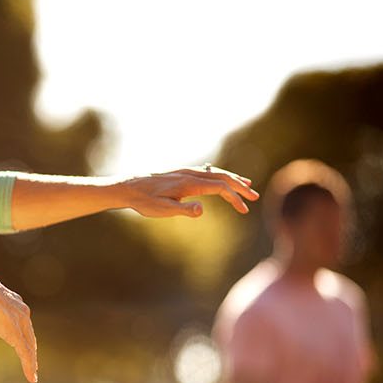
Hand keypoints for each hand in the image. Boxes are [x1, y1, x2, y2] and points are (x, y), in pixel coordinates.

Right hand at [0, 271, 37, 382]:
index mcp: (13, 301)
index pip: (21, 321)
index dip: (23, 333)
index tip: (22, 341)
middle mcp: (22, 312)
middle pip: (28, 334)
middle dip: (30, 348)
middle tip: (32, 361)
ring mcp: (21, 325)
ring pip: (29, 347)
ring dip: (31, 361)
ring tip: (32, 373)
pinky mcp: (17, 336)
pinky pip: (26, 354)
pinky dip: (29, 367)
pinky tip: (31, 378)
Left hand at [122, 164, 258, 217]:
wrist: (128, 187)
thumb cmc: (144, 201)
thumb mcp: (162, 210)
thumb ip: (183, 210)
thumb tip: (202, 209)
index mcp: (188, 183)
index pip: (219, 187)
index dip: (234, 198)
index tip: (244, 210)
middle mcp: (189, 174)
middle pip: (221, 176)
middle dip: (240, 186)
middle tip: (255, 196)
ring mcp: (186, 172)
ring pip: (215, 172)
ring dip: (232, 179)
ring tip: (246, 185)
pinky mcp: (181, 173)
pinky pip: (206, 172)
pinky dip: (219, 175)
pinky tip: (222, 180)